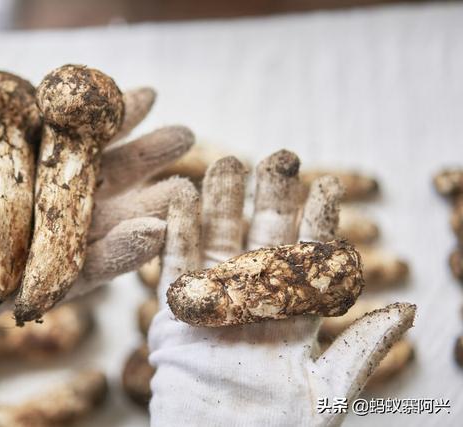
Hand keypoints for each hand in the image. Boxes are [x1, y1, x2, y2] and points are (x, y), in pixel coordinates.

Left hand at [0, 54, 192, 335]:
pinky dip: (125, 252)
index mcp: (39, 162)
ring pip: (116, 219)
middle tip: (185, 135)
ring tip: (184, 189)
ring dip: (152, 205)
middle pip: (113, 175)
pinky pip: (96, 265)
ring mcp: (60, 239)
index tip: (148, 94)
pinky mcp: (54, 278)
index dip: (116, 116)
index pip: (85, 136)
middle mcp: (58, 199)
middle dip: (149, 155)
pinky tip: (155, 234)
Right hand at [148, 151, 415, 426]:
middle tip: (278, 157)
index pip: (308, 259)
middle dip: (269, 198)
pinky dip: (177, 231)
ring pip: (218, 242)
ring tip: (228, 163)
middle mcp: (254, 304)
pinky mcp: (176, 313)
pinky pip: (175, 265)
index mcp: (293, 319)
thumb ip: (362, 349)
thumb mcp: (328, 393)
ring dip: (221, 203)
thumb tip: (412, 310)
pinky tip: (181, 197)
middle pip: (262, 240)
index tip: (326, 185)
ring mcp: (213, 304)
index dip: (317, 221)